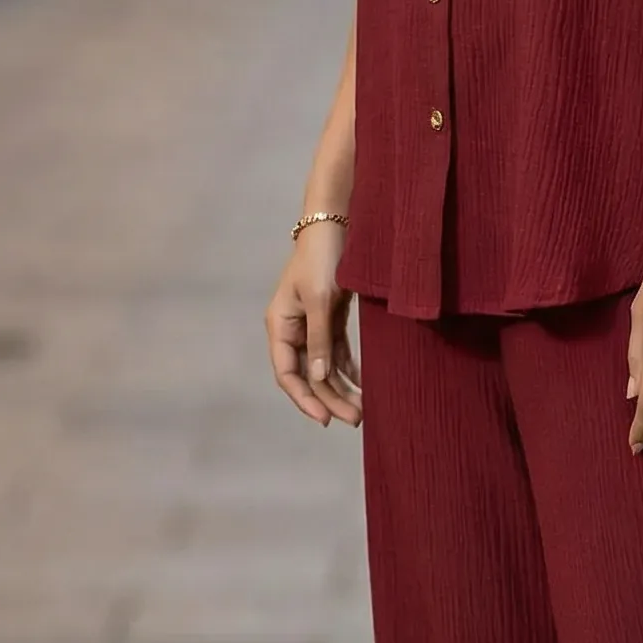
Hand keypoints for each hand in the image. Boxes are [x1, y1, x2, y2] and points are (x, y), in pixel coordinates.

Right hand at [265, 219, 362, 427]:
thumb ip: (319, 340)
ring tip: (362, 410)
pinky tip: (362, 385)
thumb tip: (317, 378)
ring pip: (323, 366)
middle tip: (356, 419)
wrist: (337, 222)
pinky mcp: (329, 317)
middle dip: (330, 398)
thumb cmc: (323, 257)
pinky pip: (336, 352)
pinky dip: (348, 369)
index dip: (305, 399)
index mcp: (280, 325)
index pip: (287, 373)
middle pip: (308, 375)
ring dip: (341, 388)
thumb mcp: (320, 300)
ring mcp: (311, 324)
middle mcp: (292, 328)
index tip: (326, 418)